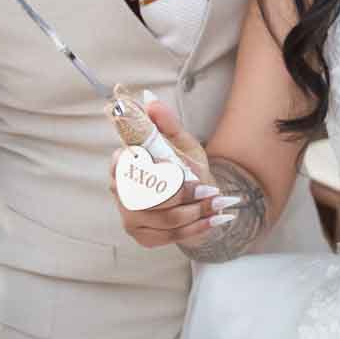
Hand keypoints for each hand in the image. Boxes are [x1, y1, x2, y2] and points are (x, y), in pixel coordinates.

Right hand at [108, 97, 236, 248]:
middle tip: (210, 190)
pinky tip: (214, 220)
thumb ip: (167, 124)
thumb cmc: (183, 167)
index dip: (149, 170)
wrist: (196, 197)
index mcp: (122, 164)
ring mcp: (130, 218)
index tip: (175, 169)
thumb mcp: (180, 143)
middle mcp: (120, 192)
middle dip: (183, 194)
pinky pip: (171, 236)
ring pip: (164, 218)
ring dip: (196, 211)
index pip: (123, 166)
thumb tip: (151, 101)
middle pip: (148, 196)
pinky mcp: (143, 237)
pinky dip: (196, 228)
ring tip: (218, 203)